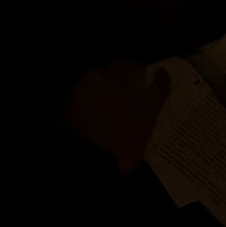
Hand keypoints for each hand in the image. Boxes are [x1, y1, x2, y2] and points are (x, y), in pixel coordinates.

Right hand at [63, 60, 170, 176]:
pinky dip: (162, 79)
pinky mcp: (148, 109)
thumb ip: (66, 96)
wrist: (100, 163)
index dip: (99, 72)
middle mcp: (112, 81)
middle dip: (117, 67)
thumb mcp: (62, 113)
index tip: (99, 78)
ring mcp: (132, 94)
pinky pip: (159, 87)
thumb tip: (69, 88)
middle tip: (117, 75)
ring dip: (135, 69)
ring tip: (136, 71)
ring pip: (136, 68)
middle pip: (117, 63)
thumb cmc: (78, 140)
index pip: (94, 66)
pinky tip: (162, 73)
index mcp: (89, 81)